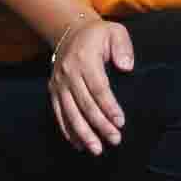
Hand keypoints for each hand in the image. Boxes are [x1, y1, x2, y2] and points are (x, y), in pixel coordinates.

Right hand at [44, 16, 134, 153]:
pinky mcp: (53, 91)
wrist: (69, 31)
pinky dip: (68, 131)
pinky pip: (59, 114)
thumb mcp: (115, 31)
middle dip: (100, 125)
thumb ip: (123, 47)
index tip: (121, 122)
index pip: (98, 88)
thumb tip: (127, 67)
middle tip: (115, 140)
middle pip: (85, 104)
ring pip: (70, 113)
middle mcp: (69, 73)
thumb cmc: (98, 35)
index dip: (109, 106)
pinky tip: (79, 145)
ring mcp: (58, 84)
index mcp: (85, 59)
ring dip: (83, 133)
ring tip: (97, 149)